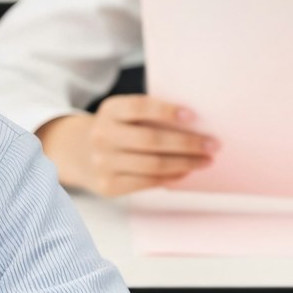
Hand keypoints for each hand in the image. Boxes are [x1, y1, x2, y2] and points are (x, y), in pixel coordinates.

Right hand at [39, 97, 217, 196]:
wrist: (79, 153)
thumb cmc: (116, 129)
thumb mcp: (122, 114)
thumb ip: (149, 115)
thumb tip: (195, 125)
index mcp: (109, 110)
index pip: (139, 107)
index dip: (166, 111)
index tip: (193, 115)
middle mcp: (102, 136)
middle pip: (151, 140)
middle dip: (187, 143)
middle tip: (213, 144)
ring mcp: (103, 163)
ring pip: (153, 165)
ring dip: (186, 163)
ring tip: (206, 160)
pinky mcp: (108, 185)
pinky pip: (147, 182)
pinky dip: (171, 177)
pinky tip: (185, 171)